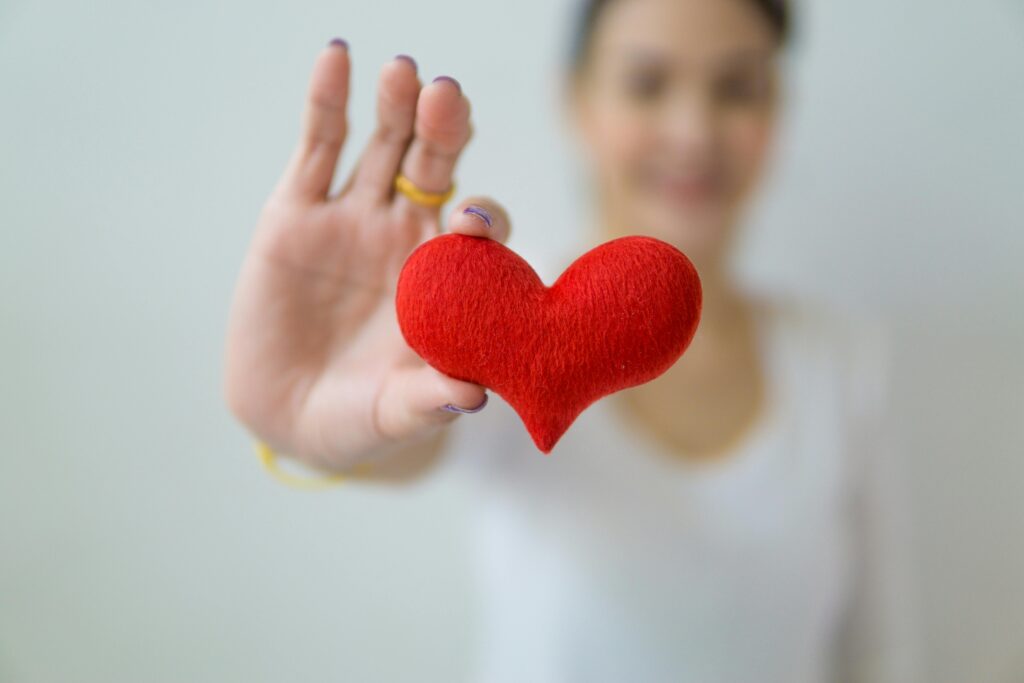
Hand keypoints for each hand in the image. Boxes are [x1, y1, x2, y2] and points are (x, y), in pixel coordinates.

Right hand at [223, 41, 511, 472]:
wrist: (289, 416)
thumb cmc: (360, 417)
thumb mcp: (395, 414)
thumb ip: (429, 401)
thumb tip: (472, 397)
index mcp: (448, 276)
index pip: (479, 232)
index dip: (482, 217)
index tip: (473, 218)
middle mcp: (407, 236)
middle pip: (438, 168)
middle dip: (446, 130)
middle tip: (449, 96)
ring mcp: (354, 217)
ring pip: (384, 146)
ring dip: (396, 105)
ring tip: (404, 71)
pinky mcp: (297, 212)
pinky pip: (317, 146)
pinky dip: (327, 101)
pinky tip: (337, 57)